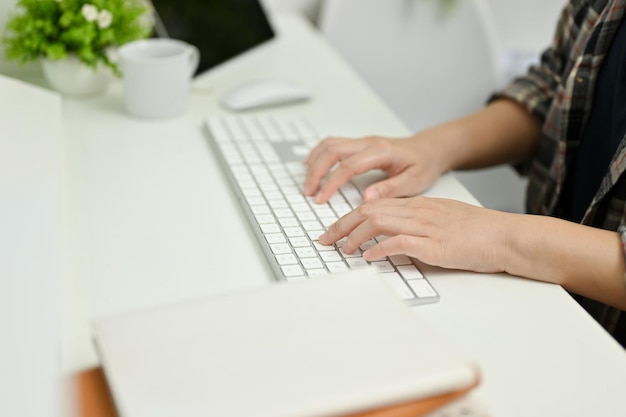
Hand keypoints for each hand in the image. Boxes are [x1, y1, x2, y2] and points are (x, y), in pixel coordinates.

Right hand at [303, 134, 447, 203]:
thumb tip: (366, 198)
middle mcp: (369, 143)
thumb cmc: (424, 164)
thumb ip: (390, 189)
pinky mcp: (360, 145)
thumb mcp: (415, 181)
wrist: (431, 149)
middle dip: (316, 171)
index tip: (321, 198)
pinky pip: (333, 144)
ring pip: (330, 144)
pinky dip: (319, 153)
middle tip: (309, 192)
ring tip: (308, 182)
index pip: (348, 166)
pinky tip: (312, 164)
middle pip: (332, 151)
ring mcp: (363, 142)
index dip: (331, 183)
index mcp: (381, 152)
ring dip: (315, 162)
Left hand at [319, 196, 511, 273]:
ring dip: (356, 237)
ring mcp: (426, 227)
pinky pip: (399, 242)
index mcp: (418, 205)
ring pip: (379, 223)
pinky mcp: (435, 245)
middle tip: (326, 240)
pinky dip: (379, 249)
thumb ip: (417, 223)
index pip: (373, 205)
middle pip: (369, 211)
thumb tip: (393, 237)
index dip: (349, 218)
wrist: (506, 236)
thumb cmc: (478, 231)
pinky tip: (368, 258)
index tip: (334, 231)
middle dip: (342, 225)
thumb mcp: (442, 219)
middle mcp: (418, 211)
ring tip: (344, 249)